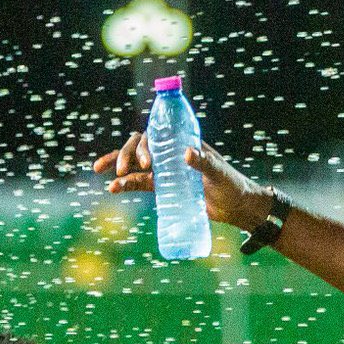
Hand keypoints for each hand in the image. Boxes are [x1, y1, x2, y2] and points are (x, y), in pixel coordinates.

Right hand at [89, 136, 273, 230]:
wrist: (239, 208)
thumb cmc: (233, 186)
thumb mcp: (220, 173)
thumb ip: (205, 163)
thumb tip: (186, 153)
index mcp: (184, 143)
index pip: (157, 135)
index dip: (144, 145)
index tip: (145, 163)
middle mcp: (173, 154)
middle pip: (141, 146)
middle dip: (125, 154)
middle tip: (120, 170)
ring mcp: (168, 171)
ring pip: (136, 164)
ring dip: (119, 167)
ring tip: (105, 174)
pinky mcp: (166, 188)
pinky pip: (141, 183)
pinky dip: (126, 184)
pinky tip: (113, 188)